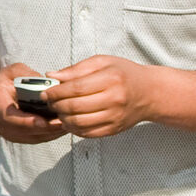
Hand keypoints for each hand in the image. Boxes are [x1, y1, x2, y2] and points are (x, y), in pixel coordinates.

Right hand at [0, 65, 69, 144]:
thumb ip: (26, 73)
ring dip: (52, 132)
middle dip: (47, 127)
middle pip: (25, 130)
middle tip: (66, 121)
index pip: (10, 117)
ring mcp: (8, 133)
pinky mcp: (17, 138)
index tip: (43, 121)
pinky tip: (63, 127)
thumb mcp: (11, 71)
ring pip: (33, 137)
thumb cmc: (2, 83)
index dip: (27, 121)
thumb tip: (45, 81)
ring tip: (69, 123)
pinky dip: (50, 134)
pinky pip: (36, 139)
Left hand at [47, 56, 163, 138]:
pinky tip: (71, 121)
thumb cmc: (125, 74)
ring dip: (63, 118)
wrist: (149, 93)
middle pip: (75, 106)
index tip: (46, 92)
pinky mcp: (114, 129)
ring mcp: (115, 117)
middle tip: (50, 102)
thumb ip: (77, 69)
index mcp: (111, 79)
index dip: (57, 92)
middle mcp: (114, 99)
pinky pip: (87, 133)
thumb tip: (52, 76)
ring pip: (79, 122)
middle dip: (56, 105)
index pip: (76, 88)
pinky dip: (74, 129)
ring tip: (59, 111)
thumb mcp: (103, 62)